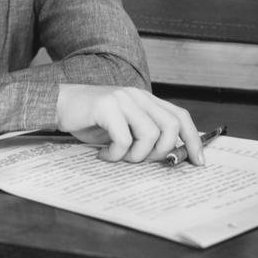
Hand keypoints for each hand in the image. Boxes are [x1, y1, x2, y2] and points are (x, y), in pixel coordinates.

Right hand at [56, 84, 203, 164]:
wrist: (59, 104)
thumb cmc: (91, 120)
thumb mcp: (123, 127)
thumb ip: (144, 135)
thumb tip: (168, 156)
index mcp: (146, 100)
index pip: (180, 116)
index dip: (193, 140)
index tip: (198, 161)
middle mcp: (138, 96)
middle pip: (170, 126)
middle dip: (161, 152)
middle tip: (141, 161)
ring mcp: (123, 99)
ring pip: (149, 135)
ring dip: (136, 156)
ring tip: (118, 157)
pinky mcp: (107, 106)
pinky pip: (123, 139)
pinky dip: (115, 154)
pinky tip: (103, 155)